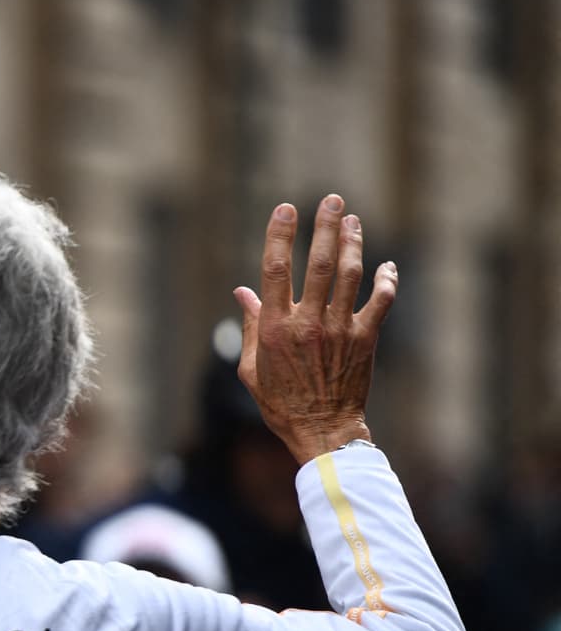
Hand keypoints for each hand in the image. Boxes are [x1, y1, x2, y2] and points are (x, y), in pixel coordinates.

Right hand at [233, 195, 397, 463]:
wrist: (322, 430)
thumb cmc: (280, 402)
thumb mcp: (252, 367)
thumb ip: (252, 325)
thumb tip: (243, 292)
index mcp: (277, 327)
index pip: (276, 269)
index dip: (280, 235)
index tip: (286, 209)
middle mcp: (309, 323)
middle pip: (321, 263)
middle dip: (326, 227)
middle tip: (332, 200)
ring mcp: (341, 330)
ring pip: (351, 275)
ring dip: (354, 243)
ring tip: (353, 220)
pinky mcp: (365, 340)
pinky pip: (381, 302)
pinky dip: (386, 280)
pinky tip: (387, 265)